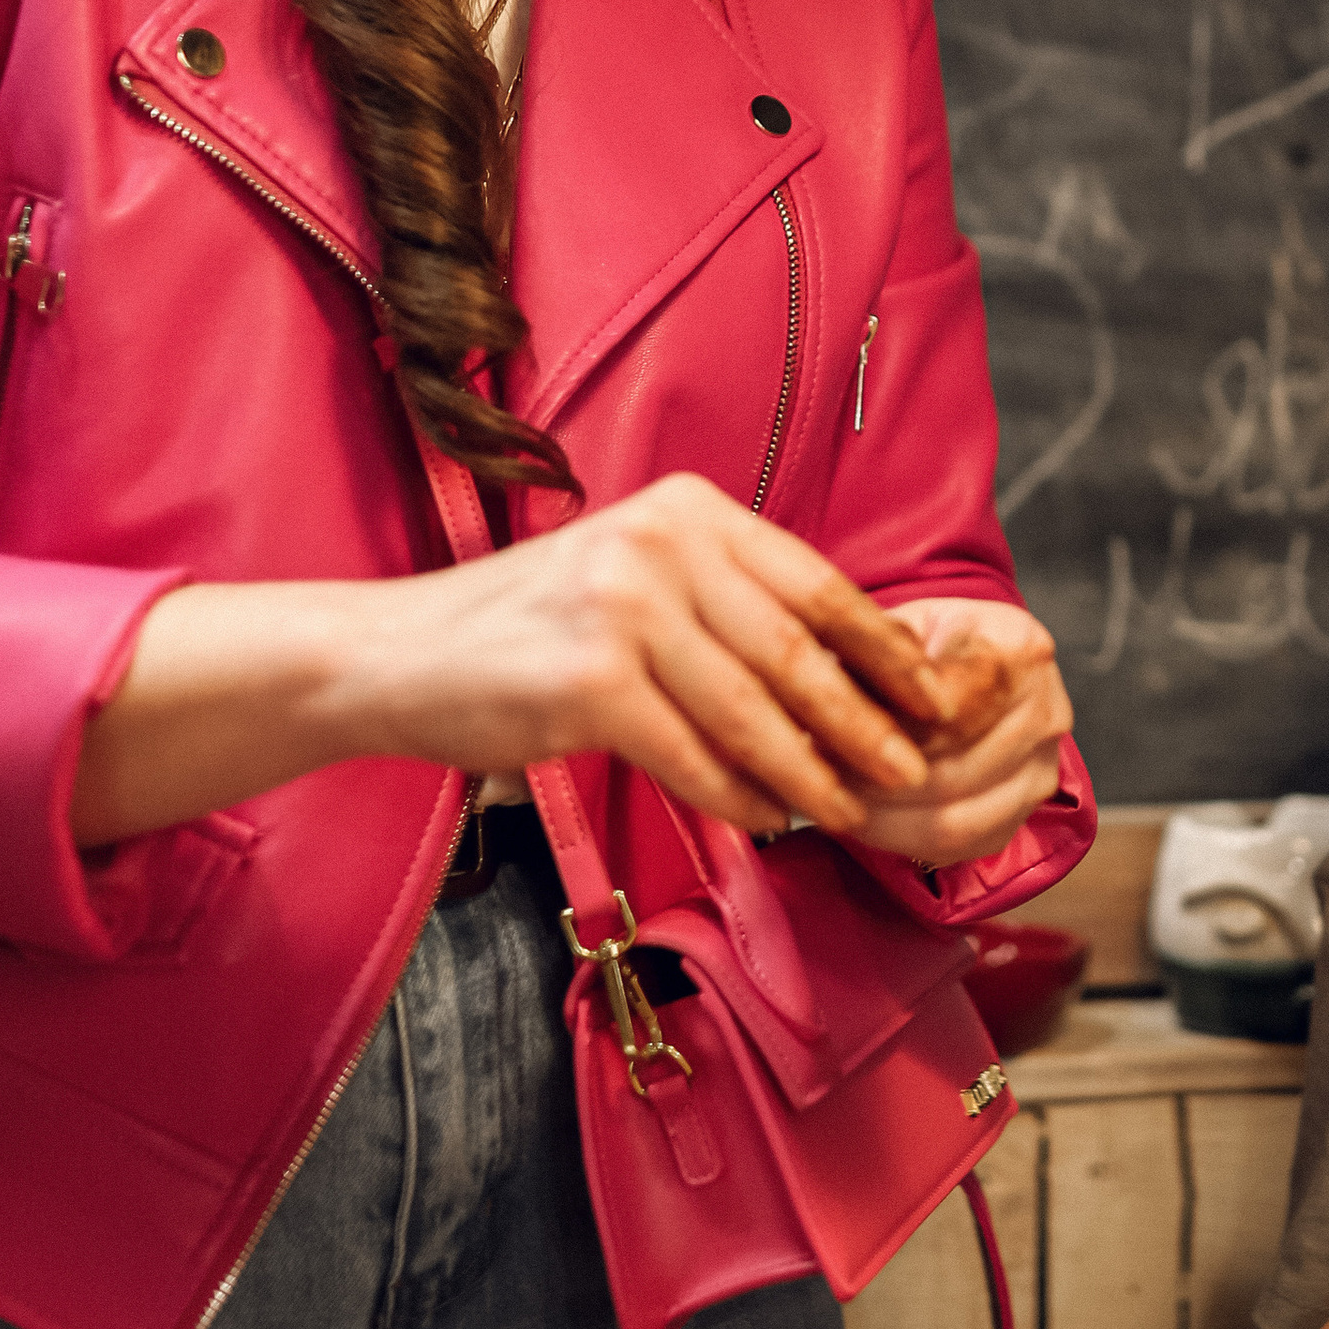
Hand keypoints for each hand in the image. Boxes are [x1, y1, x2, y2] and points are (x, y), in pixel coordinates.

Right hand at [72, 476, 976, 847]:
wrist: (396, 655)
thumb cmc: (530, 631)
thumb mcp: (637, 581)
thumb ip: (727, 606)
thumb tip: (847, 672)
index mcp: (688, 509)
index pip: (818, 584)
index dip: (884, 652)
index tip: (932, 704)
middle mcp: (660, 543)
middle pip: (797, 649)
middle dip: (865, 721)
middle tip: (910, 772)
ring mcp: (622, 607)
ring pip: (752, 710)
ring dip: (811, 772)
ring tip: (848, 811)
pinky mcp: (587, 681)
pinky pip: (691, 754)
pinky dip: (736, 795)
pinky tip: (764, 819)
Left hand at [840, 595, 1072, 870]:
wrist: (966, 666)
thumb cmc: (925, 644)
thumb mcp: (898, 625)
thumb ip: (876, 658)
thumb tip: (830, 703)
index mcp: (1021, 648)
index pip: (952, 708)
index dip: (886, 728)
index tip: (827, 736)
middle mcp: (1048, 711)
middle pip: (950, 769)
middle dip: (872, 779)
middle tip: (812, 777)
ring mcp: (1041, 771)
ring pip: (952, 818)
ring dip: (880, 818)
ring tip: (829, 798)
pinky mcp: (1021, 817)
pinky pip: (956, 846)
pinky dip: (899, 838)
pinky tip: (860, 818)